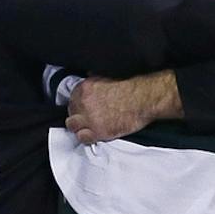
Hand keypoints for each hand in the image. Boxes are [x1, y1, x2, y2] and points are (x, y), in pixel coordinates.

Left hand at [64, 71, 180, 143]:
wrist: (142, 100)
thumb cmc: (130, 88)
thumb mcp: (107, 77)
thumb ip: (94, 79)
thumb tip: (89, 75)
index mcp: (84, 88)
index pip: (72, 99)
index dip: (78, 105)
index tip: (84, 108)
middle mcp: (83, 103)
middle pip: (71, 112)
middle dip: (78, 115)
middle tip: (88, 118)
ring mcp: (89, 118)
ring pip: (72, 126)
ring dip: (79, 126)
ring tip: (87, 127)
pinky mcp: (98, 132)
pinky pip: (82, 138)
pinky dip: (86, 137)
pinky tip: (93, 135)